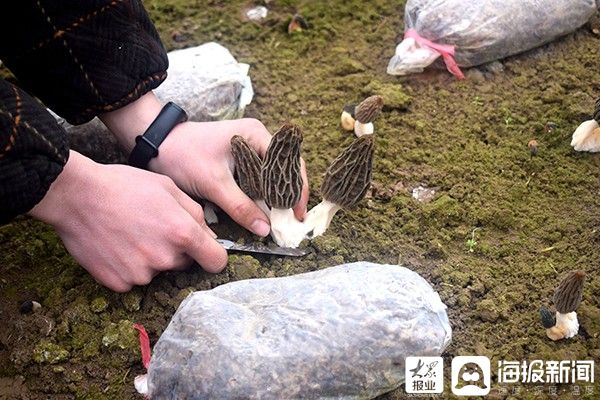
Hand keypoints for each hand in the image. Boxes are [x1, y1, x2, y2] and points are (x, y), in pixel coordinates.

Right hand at [28, 151, 226, 291]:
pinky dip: (128, 266)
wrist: (75, 196)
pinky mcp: (118, 284)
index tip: (205, 250)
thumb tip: (209, 234)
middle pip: (184, 263)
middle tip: (153, 228)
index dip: (212, 254)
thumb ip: (195, 213)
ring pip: (157, 270)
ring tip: (130, 233)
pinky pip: (133, 279)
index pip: (216, 261)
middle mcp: (165, 258)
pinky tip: (115, 245)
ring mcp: (141, 274)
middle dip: (176, 249)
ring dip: (150, 257)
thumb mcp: (168, 187)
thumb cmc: (123, 185)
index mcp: (182, 233)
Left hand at [101, 92, 309, 236]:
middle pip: (285, 170)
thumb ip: (240, 206)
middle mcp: (258, 138)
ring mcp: (249, 148)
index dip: (297, 189)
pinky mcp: (240, 160)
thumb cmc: (184, 156)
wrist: (156, 144)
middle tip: (293, 221)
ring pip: (273, 176)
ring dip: (277, 197)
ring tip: (282, 220)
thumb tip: (266, 229)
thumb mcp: (214, 183)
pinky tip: (264, 212)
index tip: (297, 214)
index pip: (290, 163)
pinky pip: (259, 179)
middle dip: (290, 196)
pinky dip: (263, 195)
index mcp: (257, 135)